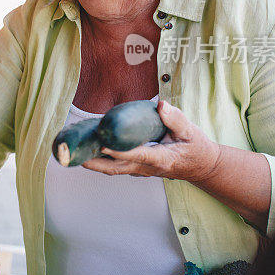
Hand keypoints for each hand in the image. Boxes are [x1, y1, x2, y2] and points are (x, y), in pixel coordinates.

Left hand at [82, 100, 221, 181]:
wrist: (201, 166)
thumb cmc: (195, 147)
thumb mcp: (191, 131)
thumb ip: (176, 119)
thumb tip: (160, 105)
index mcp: (161, 158)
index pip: (136, 155)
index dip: (118, 151)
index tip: (102, 145)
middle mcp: (147, 167)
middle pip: (115, 168)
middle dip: (93, 162)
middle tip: (74, 151)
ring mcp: (140, 170)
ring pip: (112, 169)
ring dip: (92, 161)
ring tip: (72, 149)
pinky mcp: (136, 167)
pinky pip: (114, 165)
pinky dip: (99, 159)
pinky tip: (87, 147)